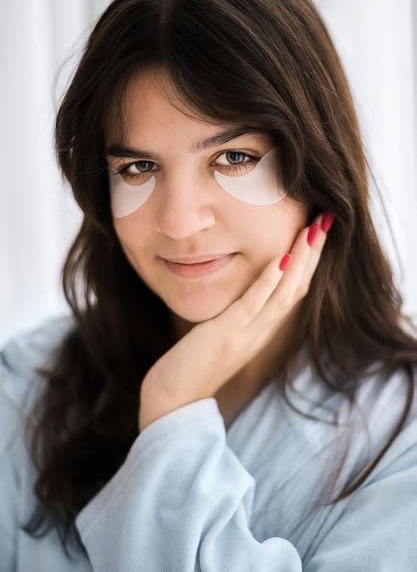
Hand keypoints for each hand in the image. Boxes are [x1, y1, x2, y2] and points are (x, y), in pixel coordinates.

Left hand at [139, 212, 331, 431]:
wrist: (171, 403)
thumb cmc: (191, 367)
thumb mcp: (219, 335)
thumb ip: (234, 315)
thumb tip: (240, 291)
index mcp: (260, 331)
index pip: (293, 291)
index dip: (308, 261)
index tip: (316, 231)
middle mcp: (260, 333)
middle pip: (297, 289)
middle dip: (313, 254)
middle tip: (327, 220)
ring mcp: (245, 336)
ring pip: (283, 294)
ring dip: (300, 260)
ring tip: (313, 230)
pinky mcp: (224, 336)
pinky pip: (251, 306)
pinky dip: (267, 282)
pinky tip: (279, 259)